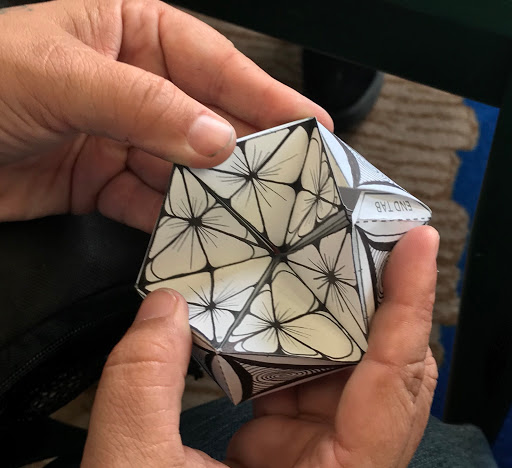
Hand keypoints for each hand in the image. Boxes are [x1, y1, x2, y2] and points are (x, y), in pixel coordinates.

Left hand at [0, 0, 330, 229]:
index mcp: (131, 34)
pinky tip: (199, 231)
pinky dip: (174, 221)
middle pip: (208, 119)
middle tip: (295, 175)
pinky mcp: (103, 182)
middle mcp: (134, 86)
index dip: (266, 94)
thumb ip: (146, 107)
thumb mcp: (64, 76)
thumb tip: (216, 137)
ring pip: (184, 168)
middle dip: (250, 149)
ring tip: (257, 212)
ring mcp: (121, 137)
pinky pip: (151, 203)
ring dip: (215, 192)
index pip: (214, 64)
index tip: (310, 121)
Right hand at [81, 225, 438, 467]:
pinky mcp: (304, 456)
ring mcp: (328, 462)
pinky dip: (288, 356)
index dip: (408, 306)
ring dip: (320, 329)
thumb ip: (142, 386)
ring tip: (297, 278)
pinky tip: (259, 336)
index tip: (417, 243)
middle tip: (352, 242)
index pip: (392, 383)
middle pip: (384, 372)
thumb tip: (166, 307)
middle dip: (368, 303)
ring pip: (346, 376)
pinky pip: (311, 390)